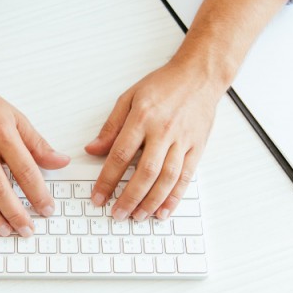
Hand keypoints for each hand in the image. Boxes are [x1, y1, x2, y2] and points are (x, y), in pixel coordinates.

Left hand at [85, 60, 222, 220]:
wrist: (199, 75)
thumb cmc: (164, 85)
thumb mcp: (129, 98)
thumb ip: (111, 126)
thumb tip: (92, 149)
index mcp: (142, 118)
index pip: (120, 155)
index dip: (107, 180)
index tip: (98, 197)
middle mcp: (163, 131)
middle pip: (145, 172)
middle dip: (130, 197)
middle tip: (117, 214)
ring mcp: (183, 141)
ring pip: (167, 178)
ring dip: (152, 202)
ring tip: (138, 216)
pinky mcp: (198, 147)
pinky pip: (186, 177)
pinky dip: (175, 197)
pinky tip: (164, 210)